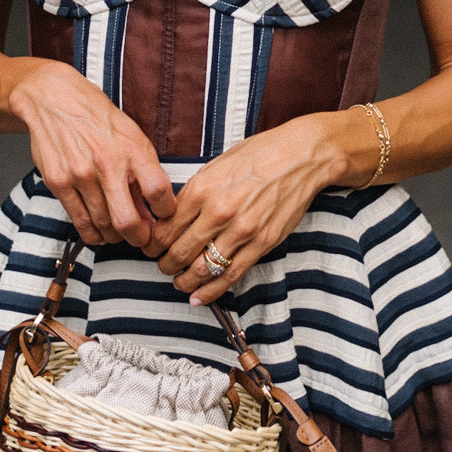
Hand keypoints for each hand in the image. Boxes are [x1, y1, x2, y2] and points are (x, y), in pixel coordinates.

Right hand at [13, 61, 175, 247]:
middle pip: (128, 221)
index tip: (163, 218)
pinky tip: (99, 231)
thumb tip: (152, 213)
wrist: (54, 98)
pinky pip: (79, 221)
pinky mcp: (59, 182)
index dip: (166, 213)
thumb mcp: (131, 136)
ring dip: (116, 237)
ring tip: (119, 232)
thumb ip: (143, 174)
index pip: (158, 192)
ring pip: (103, 226)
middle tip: (142, 239)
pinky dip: (93, 233)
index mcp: (133, 148)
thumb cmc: (97, 117)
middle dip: (139, 238)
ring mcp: (80, 174)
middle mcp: (107, 162)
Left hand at [143, 116, 342, 304]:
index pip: (165, 228)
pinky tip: (199, 297)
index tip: (151, 248)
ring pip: (202, 269)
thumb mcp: (216, 165)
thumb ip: (194, 192)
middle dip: (165, 265)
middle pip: (179, 252)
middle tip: (163, 266)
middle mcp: (218, 211)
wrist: (300, 157)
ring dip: (185, 281)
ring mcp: (241, 230)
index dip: (152, 244)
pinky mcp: (262, 243)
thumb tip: (173, 216)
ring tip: (180, 282)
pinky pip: (230, 275)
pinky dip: (211, 291)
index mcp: (201, 189)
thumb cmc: (258, 155)